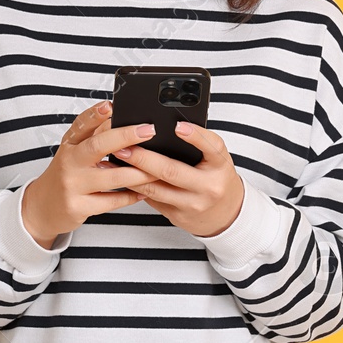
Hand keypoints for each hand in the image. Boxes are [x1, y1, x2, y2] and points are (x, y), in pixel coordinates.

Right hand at [21, 101, 161, 247]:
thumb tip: (124, 119)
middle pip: (98, 146)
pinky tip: (144, 191)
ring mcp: (72, 185)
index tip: (111, 106)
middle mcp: (69, 161)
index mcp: (70, 144)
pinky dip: (130, 196)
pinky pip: (111, 201)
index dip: (96, 114)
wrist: (44, 207)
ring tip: (157, 168)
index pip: (82, 124)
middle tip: (149, 131)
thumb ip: (95, 136)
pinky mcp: (78, 206)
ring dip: (139, 173)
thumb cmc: (67, 174)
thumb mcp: (74, 151)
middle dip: (126, 136)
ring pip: (112, 177)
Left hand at [112, 120, 244, 238]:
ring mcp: (192, 204)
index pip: (211, 147)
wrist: (226, 214)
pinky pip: (153, 200)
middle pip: (171, 171)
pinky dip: (136, 187)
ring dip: (132, 174)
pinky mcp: (177, 216)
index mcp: (220, 166)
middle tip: (124, 147)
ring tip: (115, 160)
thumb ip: (200, 145)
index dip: (195, 136)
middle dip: (143, 158)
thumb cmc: (217, 178)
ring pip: (156, 189)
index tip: (178, 126)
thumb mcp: (217, 159)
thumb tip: (167, 127)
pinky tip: (122, 177)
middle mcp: (208, 187)